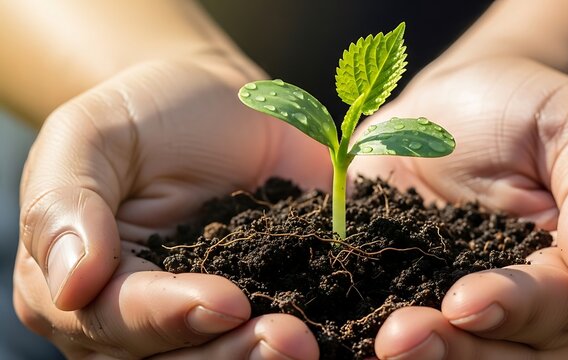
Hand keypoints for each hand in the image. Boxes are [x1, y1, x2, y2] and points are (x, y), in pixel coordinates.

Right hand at [14, 53, 327, 358]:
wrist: (219, 106)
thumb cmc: (145, 114)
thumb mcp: (90, 135)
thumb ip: (65, 203)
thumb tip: (69, 287)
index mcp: (86, 283)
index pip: (114, 319)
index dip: (166, 319)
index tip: (227, 301)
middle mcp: (141, 316)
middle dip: (228, 354)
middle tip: (288, 337)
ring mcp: (203, 315)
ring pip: (220, 359)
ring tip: (305, 342)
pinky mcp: (262, 298)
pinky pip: (270, 334)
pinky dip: (297, 346)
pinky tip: (336, 339)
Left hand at [350, 57, 567, 358]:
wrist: (456, 104)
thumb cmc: (525, 107)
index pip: (563, 306)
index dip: (517, 310)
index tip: (464, 302)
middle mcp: (537, 305)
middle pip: (515, 354)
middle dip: (461, 351)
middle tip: (402, 339)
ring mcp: (475, 306)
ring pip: (468, 354)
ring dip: (427, 356)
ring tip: (384, 343)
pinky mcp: (418, 293)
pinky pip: (414, 332)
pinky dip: (384, 344)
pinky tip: (355, 345)